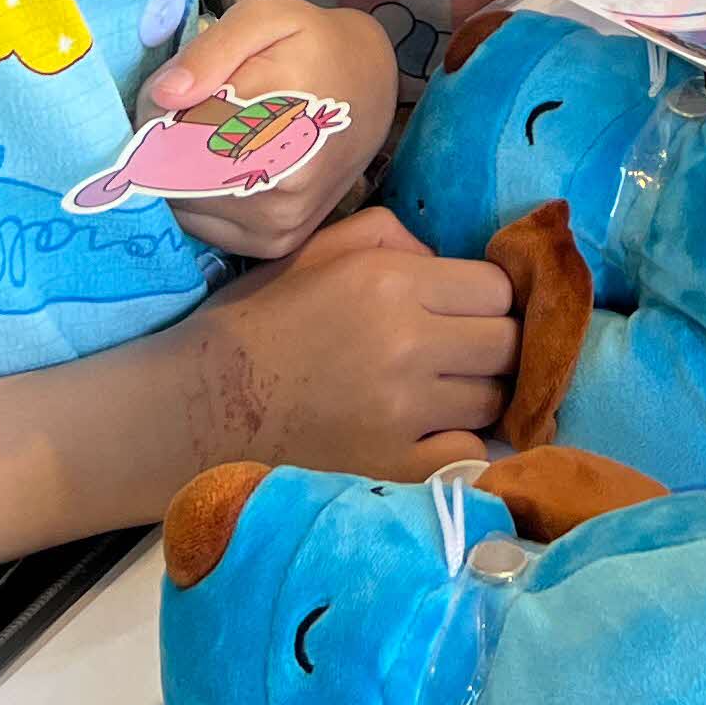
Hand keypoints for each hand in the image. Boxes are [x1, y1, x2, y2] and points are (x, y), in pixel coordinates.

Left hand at [146, 0, 394, 260]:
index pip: (173, 130)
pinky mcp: (273, 242)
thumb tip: (165, 95)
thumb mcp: (265, 18)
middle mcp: (281, 184)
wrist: (371, 88)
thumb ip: (211, 49)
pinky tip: (220, 166)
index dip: (156, 109)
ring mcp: (278, 221)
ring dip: (176, 172)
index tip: (174, 88)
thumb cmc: (312, 45)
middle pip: (171, 175)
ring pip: (180, 205)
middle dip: (163, 142)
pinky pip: (201, 227)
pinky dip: (195, 198)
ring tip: (210, 135)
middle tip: (192, 109)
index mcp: (279, 117)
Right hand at [181, 207, 516, 476]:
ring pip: (494, 400)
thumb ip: (392, 235)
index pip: (496, 287)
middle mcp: (407, 344)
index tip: (463, 307)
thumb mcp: (317, 250)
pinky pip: (469, 455)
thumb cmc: (258, 321)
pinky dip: (457, 446)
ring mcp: (404, 413)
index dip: (485, 296)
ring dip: (476, 396)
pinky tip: (426, 435)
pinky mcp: (395, 469)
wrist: (198, 408)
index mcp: (389, 281)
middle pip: (507, 344)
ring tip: (440, 393)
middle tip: (461, 352)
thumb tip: (446, 260)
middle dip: (492, 343)